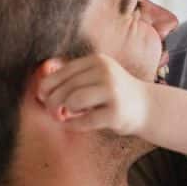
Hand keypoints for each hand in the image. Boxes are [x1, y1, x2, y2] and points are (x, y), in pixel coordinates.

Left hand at [37, 54, 151, 134]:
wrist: (146, 106)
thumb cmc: (113, 93)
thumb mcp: (96, 76)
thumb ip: (73, 77)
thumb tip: (40, 87)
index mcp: (97, 61)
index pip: (62, 72)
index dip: (46, 86)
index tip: (43, 97)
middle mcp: (105, 73)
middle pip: (65, 88)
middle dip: (52, 103)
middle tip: (53, 112)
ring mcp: (112, 92)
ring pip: (72, 101)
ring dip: (63, 112)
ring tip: (65, 116)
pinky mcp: (115, 113)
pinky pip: (84, 121)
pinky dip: (74, 125)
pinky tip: (73, 124)